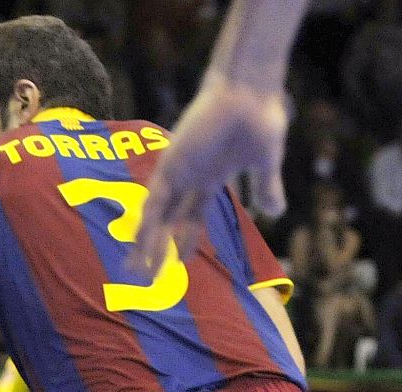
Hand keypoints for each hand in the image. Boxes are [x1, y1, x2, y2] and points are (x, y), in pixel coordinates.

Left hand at [131, 74, 288, 278]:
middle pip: (167, 225)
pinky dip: (145, 224)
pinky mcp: (171, 166)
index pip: (192, 219)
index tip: (180, 265)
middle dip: (158, 253)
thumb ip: (266, 187)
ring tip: (136, 273)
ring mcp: (177, 173)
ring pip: (155, 219)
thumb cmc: (259, 117)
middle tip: (146, 280)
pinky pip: (154, 201)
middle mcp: (188, 180)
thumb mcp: (266, 161)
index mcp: (210, 180)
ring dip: (145, 247)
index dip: (186, 243)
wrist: (248, 90)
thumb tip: (276, 212)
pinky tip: (137, 244)